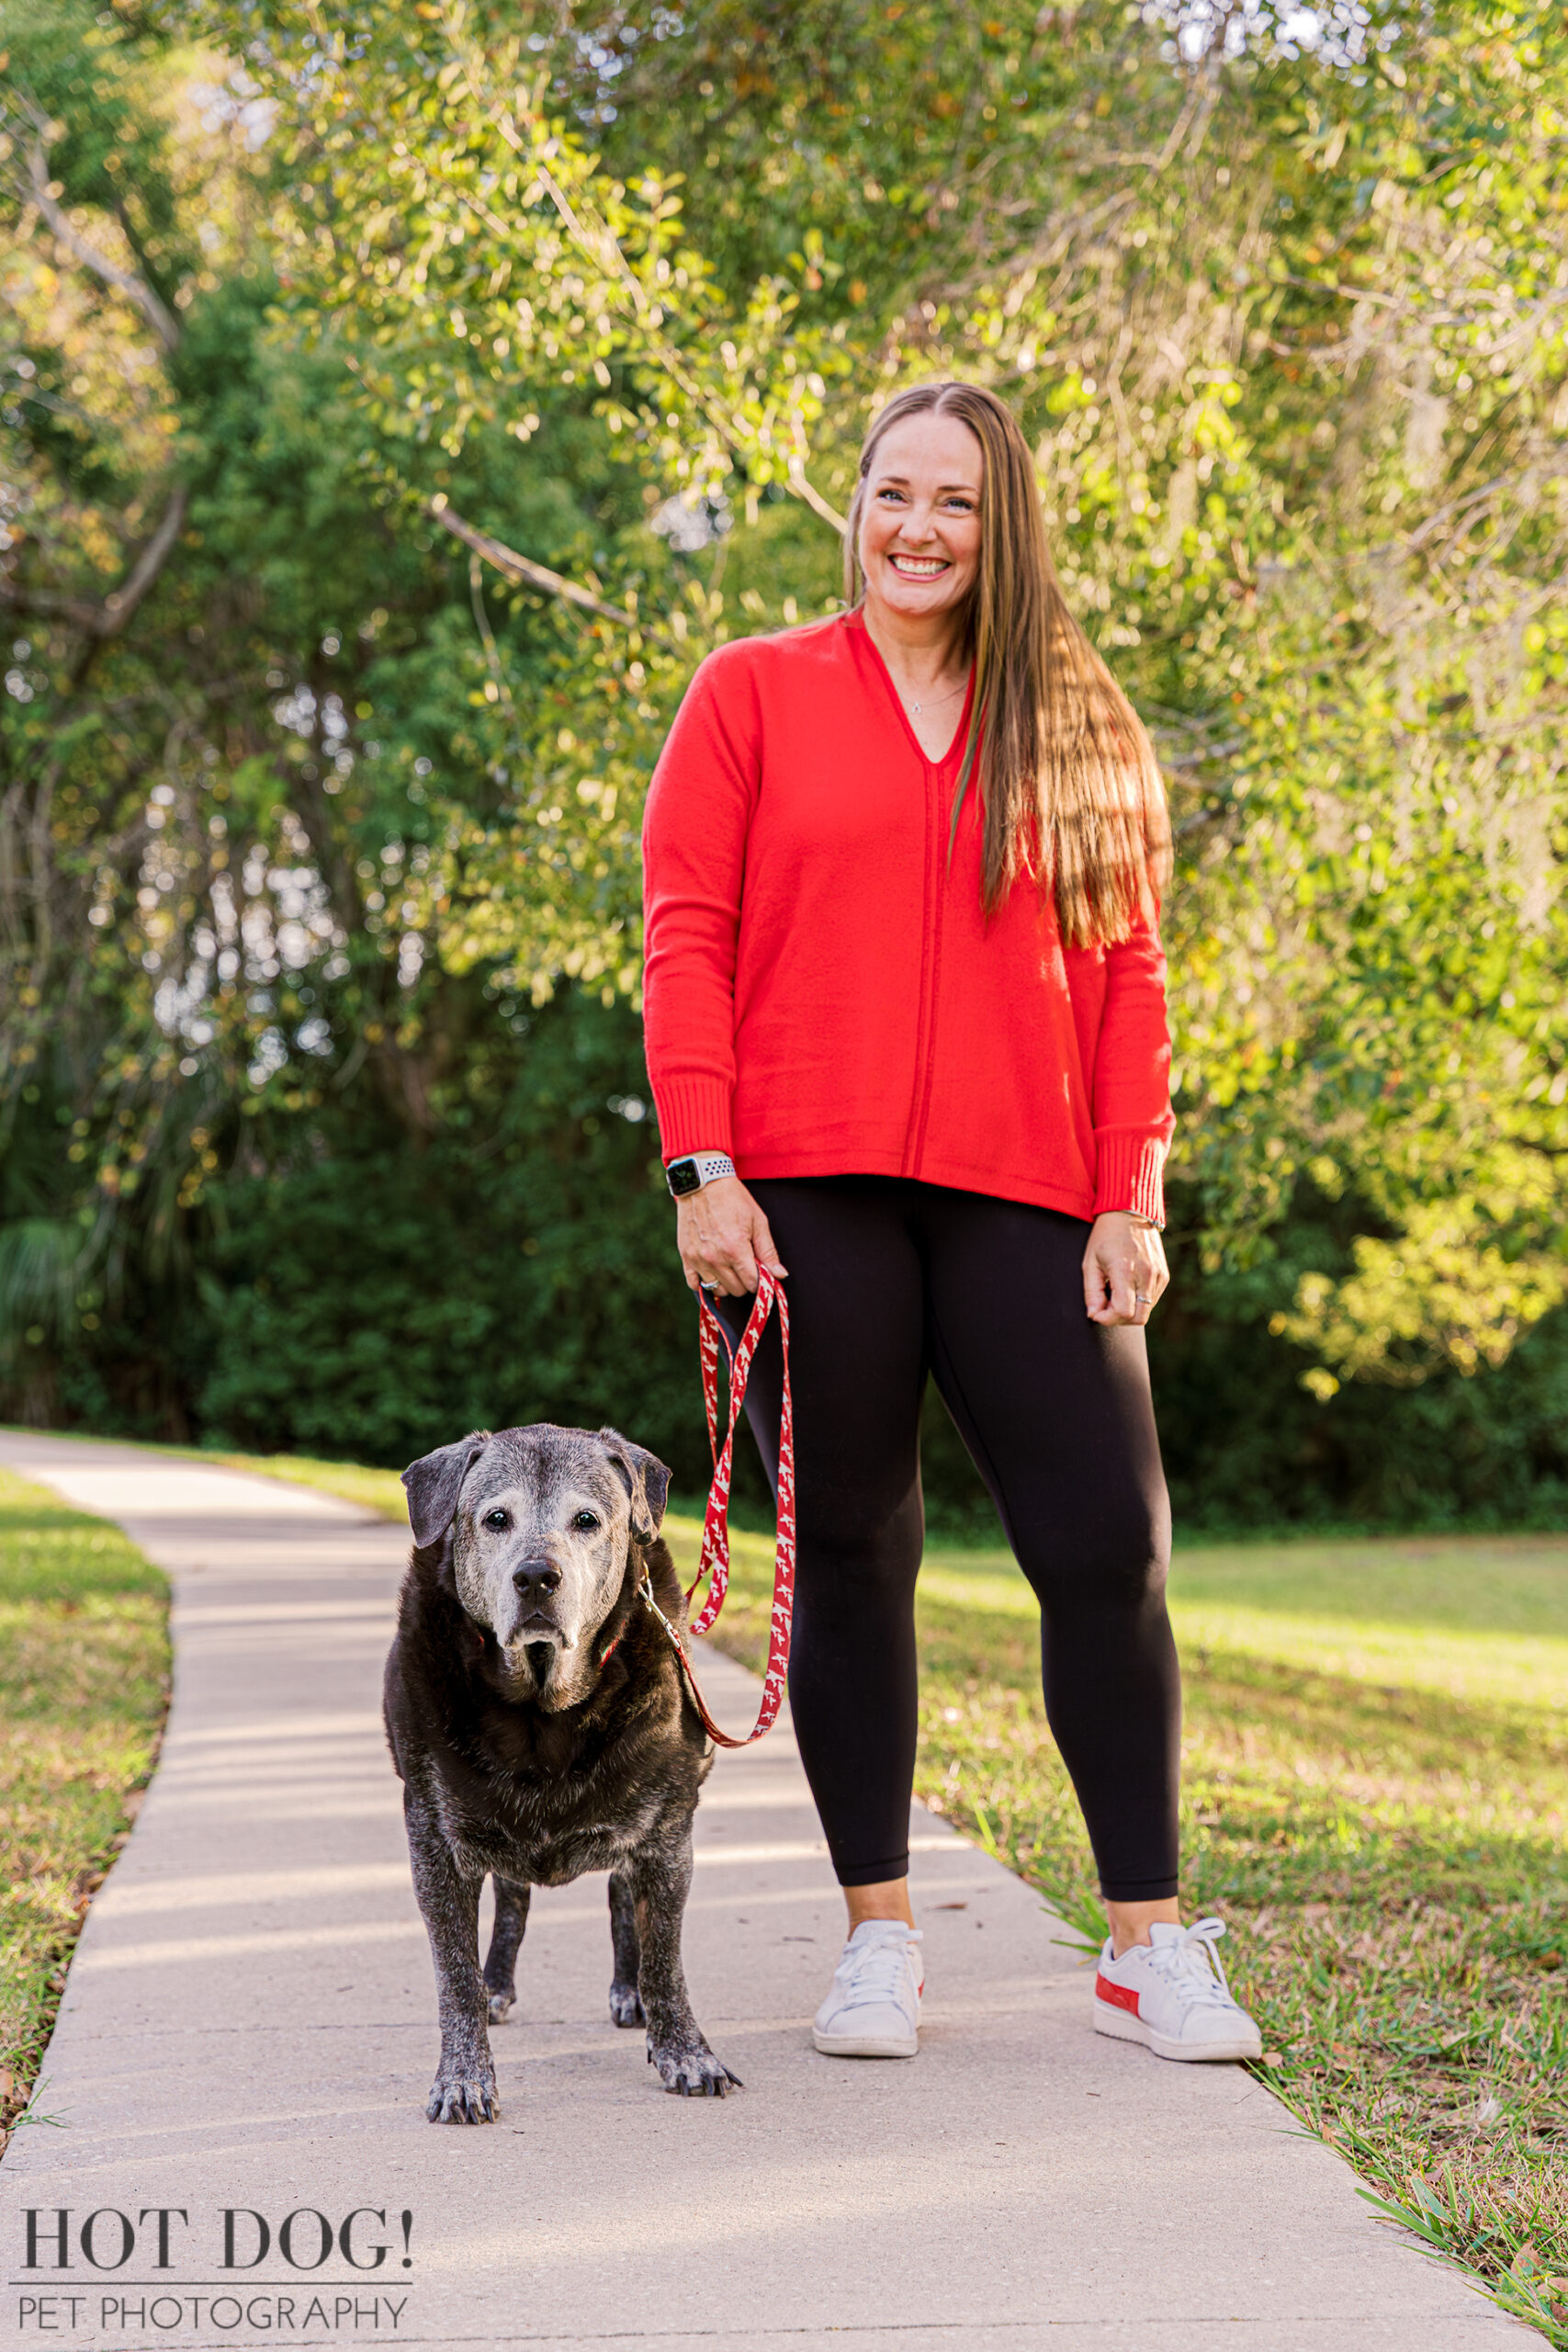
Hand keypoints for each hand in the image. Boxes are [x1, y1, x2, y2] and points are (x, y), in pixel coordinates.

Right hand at [675, 1173, 786, 1297]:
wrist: (703, 1183)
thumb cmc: (733, 1199)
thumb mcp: (758, 1221)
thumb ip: (768, 1251)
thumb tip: (780, 1275)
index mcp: (735, 1249)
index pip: (752, 1283)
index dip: (760, 1279)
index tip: (760, 1271)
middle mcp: (715, 1258)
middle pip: (736, 1289)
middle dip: (745, 1281)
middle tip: (746, 1264)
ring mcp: (698, 1258)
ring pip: (717, 1289)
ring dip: (726, 1283)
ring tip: (730, 1265)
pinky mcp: (686, 1256)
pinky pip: (694, 1284)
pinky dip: (704, 1282)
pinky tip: (713, 1271)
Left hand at [1082, 1211, 1167, 1327]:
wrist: (1130, 1212)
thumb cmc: (1105, 1236)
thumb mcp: (1090, 1262)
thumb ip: (1092, 1292)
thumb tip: (1094, 1315)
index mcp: (1125, 1271)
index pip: (1124, 1312)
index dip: (1108, 1319)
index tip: (1097, 1312)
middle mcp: (1146, 1275)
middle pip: (1138, 1318)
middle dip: (1119, 1320)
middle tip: (1105, 1307)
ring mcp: (1159, 1276)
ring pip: (1146, 1311)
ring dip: (1129, 1311)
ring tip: (1115, 1293)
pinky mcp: (1164, 1275)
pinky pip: (1153, 1300)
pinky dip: (1139, 1301)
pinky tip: (1127, 1287)